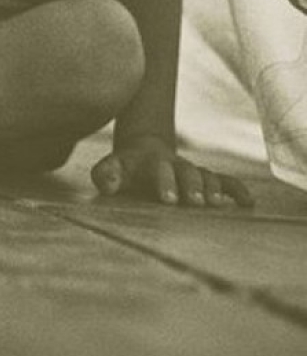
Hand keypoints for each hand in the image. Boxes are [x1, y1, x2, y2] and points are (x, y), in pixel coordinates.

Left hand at [91, 135, 253, 207]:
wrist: (144, 151)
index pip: (158, 169)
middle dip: (191, 185)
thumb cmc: (125, 168)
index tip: (168, 199)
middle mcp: (175, 165)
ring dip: (212, 189)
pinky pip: (225, 181)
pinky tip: (248, 203)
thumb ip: (106, 175)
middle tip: (194, 201)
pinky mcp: (204, 179)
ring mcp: (191, 171)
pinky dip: (236, 189)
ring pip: (206, 175)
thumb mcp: (110, 169)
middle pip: (187, 171)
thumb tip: (108, 184)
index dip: (164, 182)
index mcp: (151, 162)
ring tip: (215, 204)